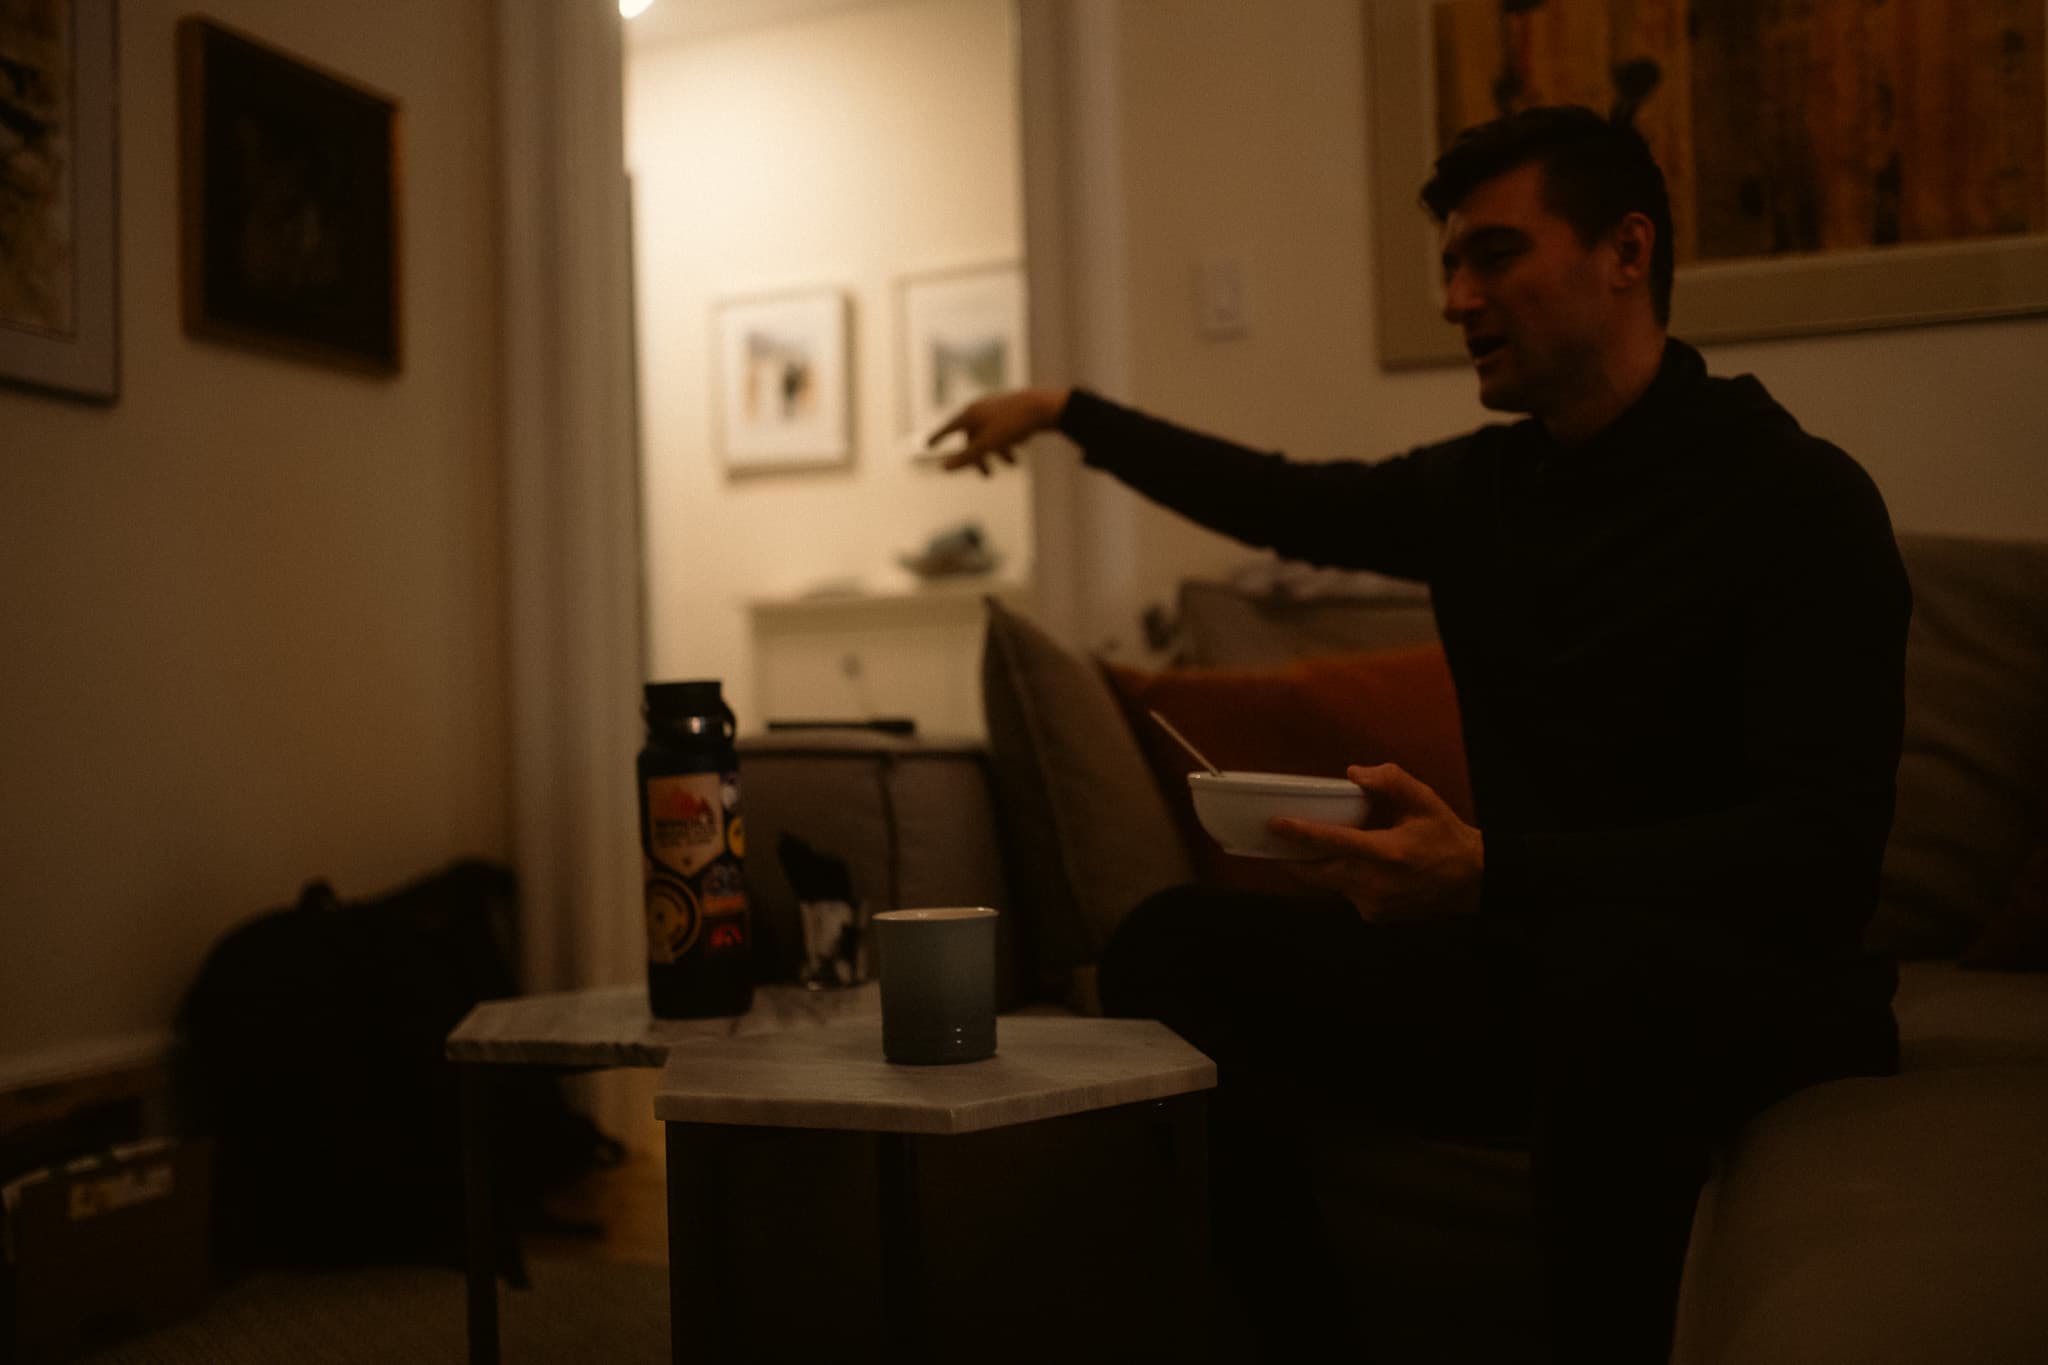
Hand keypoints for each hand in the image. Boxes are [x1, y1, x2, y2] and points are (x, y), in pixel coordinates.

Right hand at [928, 387, 1069, 475]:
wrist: (1044, 407)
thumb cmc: (1012, 425)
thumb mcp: (987, 445)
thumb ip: (965, 458)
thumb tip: (944, 468)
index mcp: (970, 414)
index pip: (948, 428)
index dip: (938, 438)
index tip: (927, 444)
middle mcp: (980, 408)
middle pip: (972, 437)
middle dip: (981, 458)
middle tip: (988, 476)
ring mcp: (996, 407)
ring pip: (991, 435)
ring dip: (999, 452)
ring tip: (1014, 463)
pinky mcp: (1011, 409)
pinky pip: (1003, 429)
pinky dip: (1008, 441)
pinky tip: (1022, 444)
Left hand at [1270, 764, 1483, 921]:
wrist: (1471, 881)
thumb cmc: (1445, 837)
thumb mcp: (1424, 800)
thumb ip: (1390, 780)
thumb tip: (1353, 774)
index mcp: (1389, 853)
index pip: (1334, 842)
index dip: (1301, 834)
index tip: (1275, 824)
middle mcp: (1377, 883)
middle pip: (1316, 873)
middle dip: (1288, 858)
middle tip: (1269, 841)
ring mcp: (1373, 903)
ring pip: (1328, 884)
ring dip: (1313, 867)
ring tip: (1297, 848)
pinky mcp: (1373, 915)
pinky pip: (1344, 892)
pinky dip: (1337, 877)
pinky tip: (1340, 863)